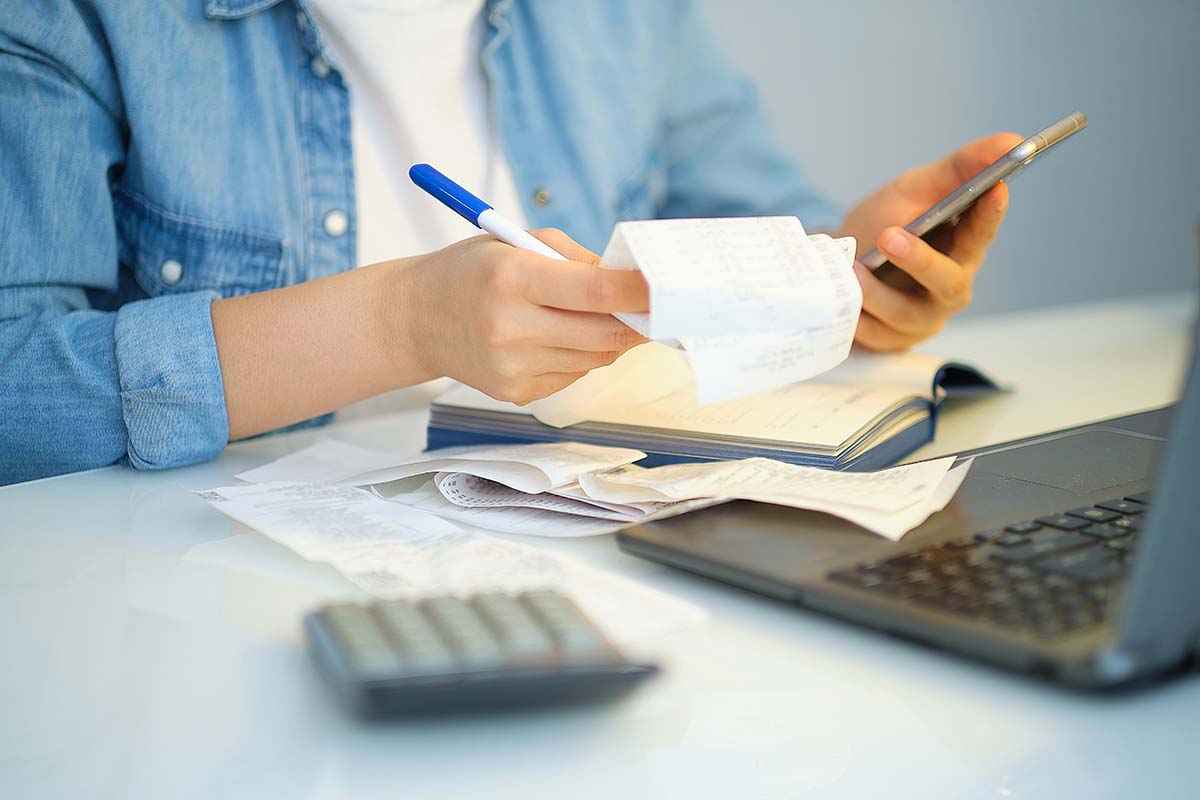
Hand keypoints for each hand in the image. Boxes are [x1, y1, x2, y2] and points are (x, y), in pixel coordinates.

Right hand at [391, 229, 648, 403]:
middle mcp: (510, 327)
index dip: (639, 291)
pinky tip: (555, 338)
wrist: (416, 319)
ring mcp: (512, 366)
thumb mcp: (518, 243)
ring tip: (591, 316)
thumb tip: (635, 286)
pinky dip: (579, 357)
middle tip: (654, 309)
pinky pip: (573, 376)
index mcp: (512, 278)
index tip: (668, 288)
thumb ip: (579, 261)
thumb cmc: (474, 272)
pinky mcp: (515, 392)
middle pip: (604, 334)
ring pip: (594, 358)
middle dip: (637, 322)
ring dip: (608, 338)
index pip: (595, 290)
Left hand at [839, 132, 1022, 349]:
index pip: (983, 233)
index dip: (990, 214)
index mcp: (963, 249)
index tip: (995, 188)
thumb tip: (1011, 141)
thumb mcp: (914, 190)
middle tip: (890, 235)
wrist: (837, 262)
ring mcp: (921, 318)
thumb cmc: (883, 225)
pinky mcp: (892, 340)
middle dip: (921, 260)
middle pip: (948, 282)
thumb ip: (959, 168)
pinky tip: (842, 302)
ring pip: (907, 313)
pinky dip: (857, 317)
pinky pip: (876, 335)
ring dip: (877, 292)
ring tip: (852, 269)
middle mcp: (949, 288)